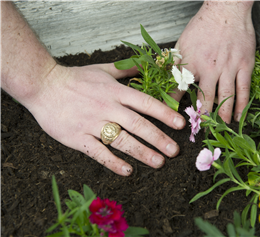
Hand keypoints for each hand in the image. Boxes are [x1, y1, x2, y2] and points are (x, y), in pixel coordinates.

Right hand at [26, 63, 185, 175]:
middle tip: (175, 151)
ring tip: (159, 162)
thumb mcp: (102, 69)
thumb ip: (125, 70)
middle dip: (159, 138)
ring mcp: (92, 123)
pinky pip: (98, 152)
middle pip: (138, 125)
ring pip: (122, 140)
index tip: (180, 124)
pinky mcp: (78, 137)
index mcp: (115, 91)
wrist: (43, 85)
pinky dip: (113, 162)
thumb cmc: (74, 78)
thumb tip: (143, 66)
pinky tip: (127, 171)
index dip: (165, 114)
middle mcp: (107, 107)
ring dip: (142, 152)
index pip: (145, 103)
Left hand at [173, 0, 255, 122]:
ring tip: (220, 128)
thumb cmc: (202, 27)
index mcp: (192, 63)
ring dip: (222, 115)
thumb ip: (174, 65)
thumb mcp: (182, 45)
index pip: (180, 90)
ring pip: (225, 97)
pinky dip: (241, 105)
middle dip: (202, 117)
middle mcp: (210, 68)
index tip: (173, 121)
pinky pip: (243, 89)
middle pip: (205, 99)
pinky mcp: (244, 65)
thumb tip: (165, 83)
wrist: (226, 10)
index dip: (176, 107)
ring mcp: (229, 68)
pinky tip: (238, 116)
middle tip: (201, 132)